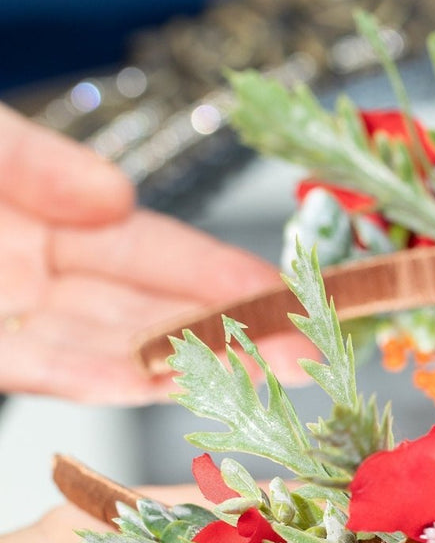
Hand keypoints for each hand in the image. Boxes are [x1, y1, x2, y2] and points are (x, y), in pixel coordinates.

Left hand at [0, 103, 302, 402]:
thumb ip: (34, 159)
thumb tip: (120, 197)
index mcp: (35, 212)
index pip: (142, 247)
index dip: (214, 271)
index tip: (281, 292)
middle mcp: (24, 274)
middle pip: (138, 309)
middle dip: (222, 334)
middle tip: (297, 354)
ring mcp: (2, 316)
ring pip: (97, 347)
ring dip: (173, 366)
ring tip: (248, 375)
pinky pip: (30, 367)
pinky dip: (83, 376)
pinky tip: (143, 382)